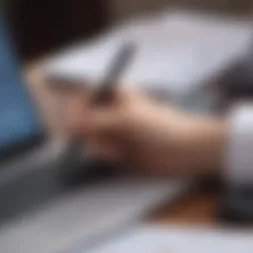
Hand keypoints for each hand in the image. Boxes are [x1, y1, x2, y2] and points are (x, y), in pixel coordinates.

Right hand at [68, 88, 226, 176]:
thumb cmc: (158, 127)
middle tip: (104, 139)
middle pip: (83, 119)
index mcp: (115, 95)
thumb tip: (69, 124)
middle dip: (90, 132)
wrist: (184, 151)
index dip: (77, 108)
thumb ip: (95, 121)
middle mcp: (111, 111)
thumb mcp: (125, 119)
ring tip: (119, 151)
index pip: (85, 95)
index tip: (76, 123)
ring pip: (90, 138)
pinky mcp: (117, 149)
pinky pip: (99, 152)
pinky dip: (105, 155)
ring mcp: (113, 131)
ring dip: (101, 146)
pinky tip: (120, 157)